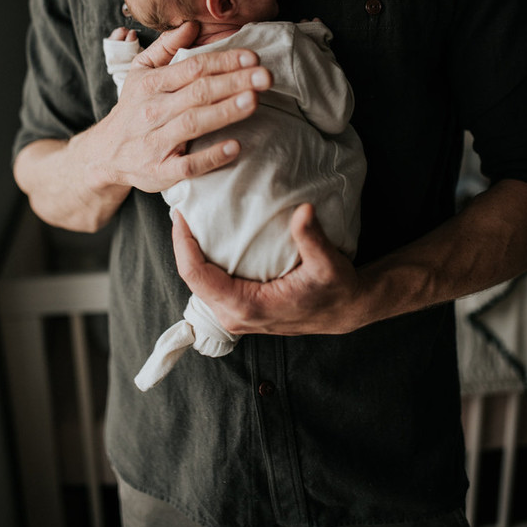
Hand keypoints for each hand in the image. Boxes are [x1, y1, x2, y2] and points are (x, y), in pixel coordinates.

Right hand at [96, 20, 272, 193]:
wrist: (106, 153)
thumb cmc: (133, 108)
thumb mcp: (140, 72)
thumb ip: (165, 47)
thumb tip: (193, 24)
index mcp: (150, 84)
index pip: (192, 67)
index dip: (224, 61)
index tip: (253, 58)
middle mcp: (153, 111)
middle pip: (198, 92)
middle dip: (234, 82)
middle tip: (266, 77)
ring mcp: (156, 143)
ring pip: (193, 124)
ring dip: (224, 112)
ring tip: (253, 101)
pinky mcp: (160, 171)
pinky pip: (188, 165)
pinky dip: (211, 157)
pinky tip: (234, 147)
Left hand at [173, 203, 363, 335]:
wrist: (346, 310)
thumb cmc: (336, 290)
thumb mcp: (327, 264)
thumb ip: (312, 238)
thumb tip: (304, 210)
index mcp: (246, 306)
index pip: (196, 275)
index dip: (183, 244)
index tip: (181, 215)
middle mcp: (234, 316)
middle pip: (190, 278)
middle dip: (182, 244)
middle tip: (182, 210)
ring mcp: (235, 316)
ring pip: (198, 283)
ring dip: (191, 253)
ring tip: (191, 220)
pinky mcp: (240, 310)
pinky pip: (210, 285)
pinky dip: (204, 262)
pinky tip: (207, 239)